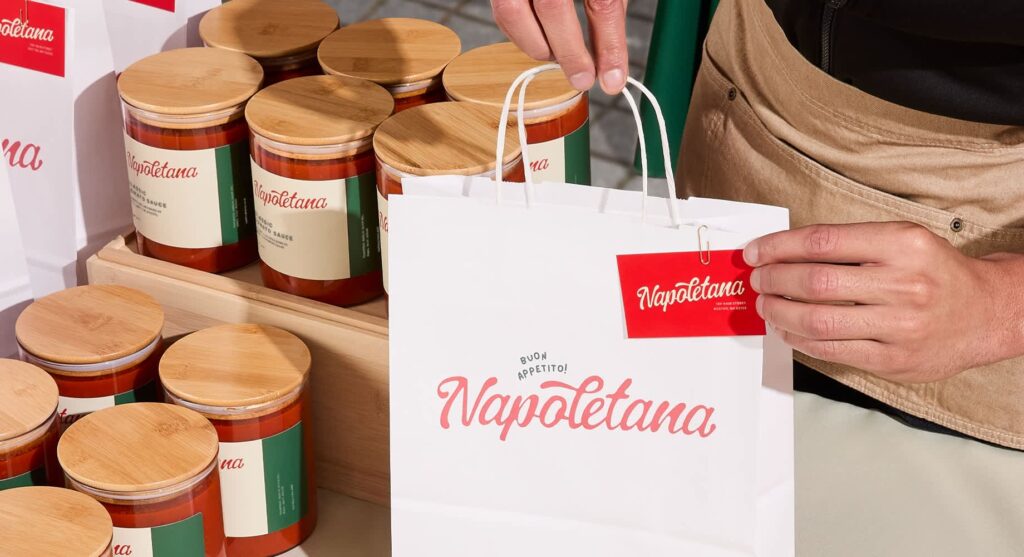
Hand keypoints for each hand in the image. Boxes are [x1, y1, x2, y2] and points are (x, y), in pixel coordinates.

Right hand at [491, 0, 628, 92]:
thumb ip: (607, 14)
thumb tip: (610, 70)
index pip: (603, 3)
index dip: (610, 45)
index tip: (613, 79)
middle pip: (553, 6)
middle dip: (569, 52)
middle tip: (583, 79)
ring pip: (512, 11)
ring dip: (536, 45)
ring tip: (555, 56)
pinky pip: (501, 10)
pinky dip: (519, 32)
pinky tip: (538, 39)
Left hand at [744, 222, 1023, 382]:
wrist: (985, 313)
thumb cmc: (933, 271)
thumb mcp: (901, 239)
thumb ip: (850, 243)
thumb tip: (785, 252)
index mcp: (902, 245)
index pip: (823, 243)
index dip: (779, 248)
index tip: (755, 252)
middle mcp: (903, 284)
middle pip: (816, 283)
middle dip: (774, 281)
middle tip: (757, 280)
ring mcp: (900, 326)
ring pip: (819, 321)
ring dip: (780, 313)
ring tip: (765, 305)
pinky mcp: (894, 359)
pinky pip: (832, 350)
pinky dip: (800, 340)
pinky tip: (787, 329)